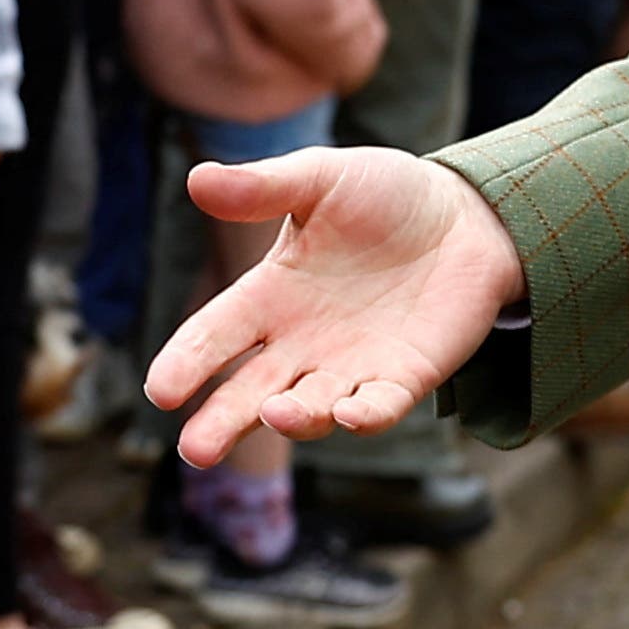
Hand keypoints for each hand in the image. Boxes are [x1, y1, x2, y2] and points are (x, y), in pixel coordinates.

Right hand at [147, 147, 527, 463]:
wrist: (467, 215)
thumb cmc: (384, 195)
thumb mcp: (321, 178)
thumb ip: (263, 187)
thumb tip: (196, 179)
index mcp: (269, 296)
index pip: (215, 336)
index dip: (186, 362)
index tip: (161, 391)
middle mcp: (301, 344)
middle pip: (249, 393)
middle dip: (221, 423)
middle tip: (196, 450)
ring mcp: (351, 368)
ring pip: (311, 409)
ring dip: (294, 417)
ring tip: (276, 414)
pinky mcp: (403, 379)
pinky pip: (379, 408)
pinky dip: (364, 417)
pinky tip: (350, 415)